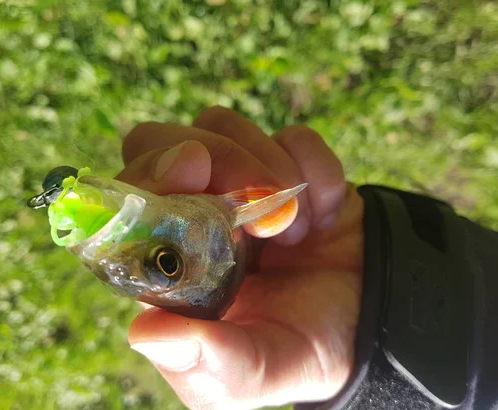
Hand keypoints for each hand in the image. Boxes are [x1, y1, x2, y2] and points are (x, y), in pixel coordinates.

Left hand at [116, 108, 363, 409]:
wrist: (371, 322)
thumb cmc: (300, 351)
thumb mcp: (256, 373)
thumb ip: (207, 360)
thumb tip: (143, 333)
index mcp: (170, 258)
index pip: (126, 197)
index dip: (148, 175)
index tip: (189, 171)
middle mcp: (194, 212)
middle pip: (160, 141)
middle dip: (211, 155)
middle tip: (252, 191)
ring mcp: (240, 183)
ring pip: (220, 125)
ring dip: (267, 166)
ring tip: (295, 228)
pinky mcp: (291, 167)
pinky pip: (295, 139)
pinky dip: (316, 169)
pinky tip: (325, 215)